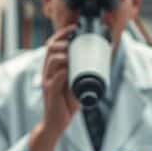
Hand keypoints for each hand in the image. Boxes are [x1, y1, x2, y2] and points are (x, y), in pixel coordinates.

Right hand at [28, 24, 78, 150]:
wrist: (56, 123)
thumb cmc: (66, 102)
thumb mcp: (76, 83)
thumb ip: (84, 72)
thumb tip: (103, 59)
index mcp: (53, 67)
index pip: (53, 44)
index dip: (62, 33)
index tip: (74, 27)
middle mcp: (48, 71)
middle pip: (50, 48)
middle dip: (63, 41)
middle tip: (75, 40)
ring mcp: (48, 81)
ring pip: (52, 61)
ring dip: (64, 55)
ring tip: (73, 55)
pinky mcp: (50, 92)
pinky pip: (54, 79)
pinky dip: (62, 73)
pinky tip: (68, 71)